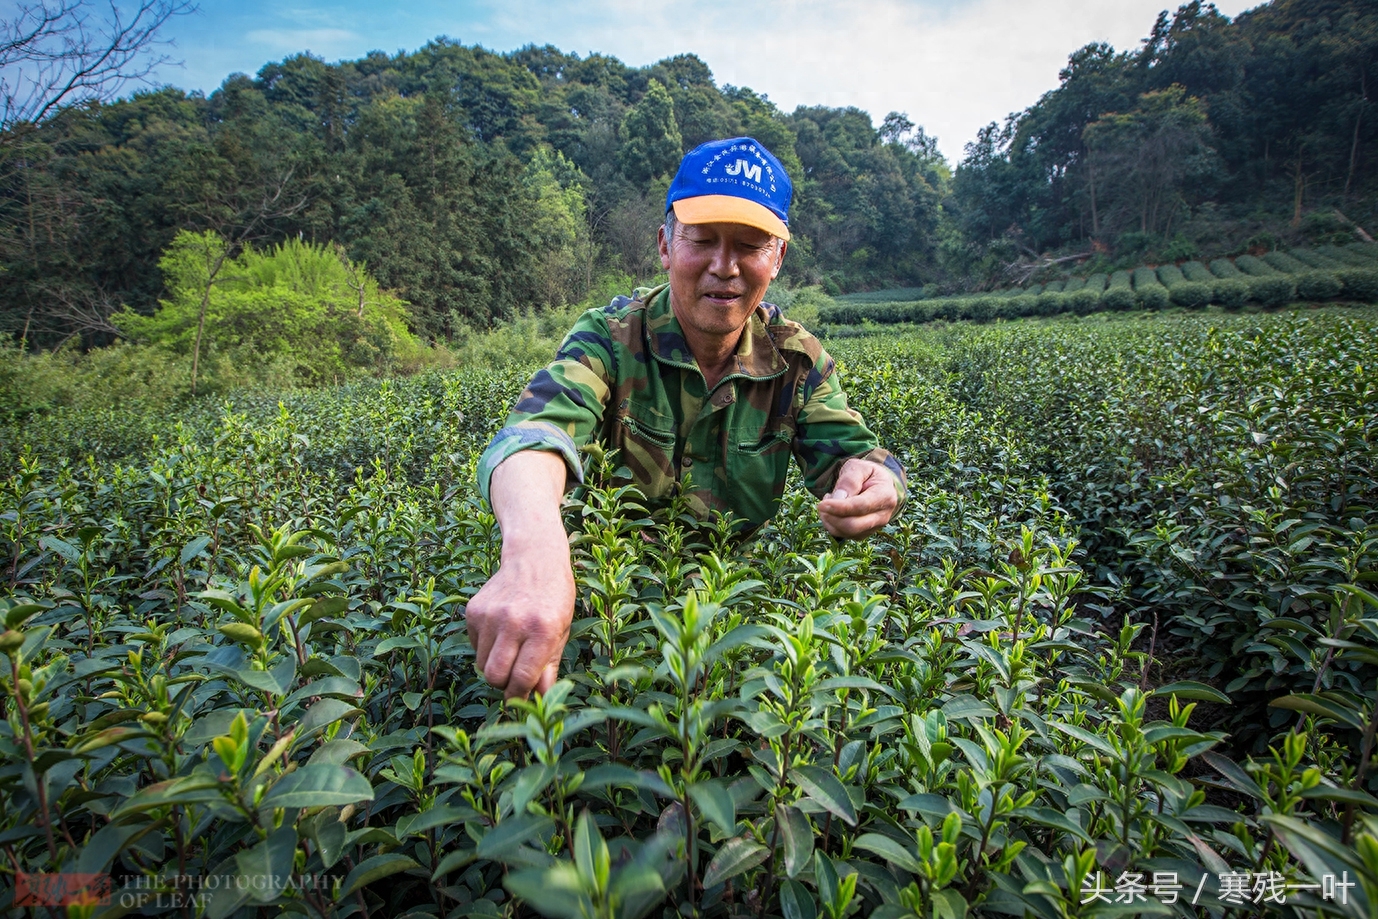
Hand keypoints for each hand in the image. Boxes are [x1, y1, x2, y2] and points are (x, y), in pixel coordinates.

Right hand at [465, 450, 574, 699]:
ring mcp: (491, 614)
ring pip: (481, 664)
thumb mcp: (562, 631)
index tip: (519, 699)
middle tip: (513, 679)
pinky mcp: (473, 610)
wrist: (534, 558)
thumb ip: (549, 666)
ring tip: (510, 647)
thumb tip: (537, 697)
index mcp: (542, 629)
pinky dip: (485, 646)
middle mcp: (514, 621)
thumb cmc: (554, 598)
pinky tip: (501, 630)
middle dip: (502, 685)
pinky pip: (473, 645)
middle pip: (494, 676)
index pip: (522, 678)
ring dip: (494, 665)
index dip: (519, 696)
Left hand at [816, 457, 899, 538]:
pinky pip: (843, 534)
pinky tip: (833, 510)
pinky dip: (831, 524)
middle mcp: (882, 516)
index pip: (861, 507)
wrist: (877, 485)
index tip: (822, 504)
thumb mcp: (859, 467)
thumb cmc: (867, 474)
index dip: (840, 507)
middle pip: (853, 526)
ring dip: (830, 519)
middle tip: (822, 503)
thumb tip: (839, 498)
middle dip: (832, 517)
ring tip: (829, 501)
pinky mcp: (863, 534)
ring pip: (846, 532)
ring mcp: (873, 527)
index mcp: (885, 496)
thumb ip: (850, 480)